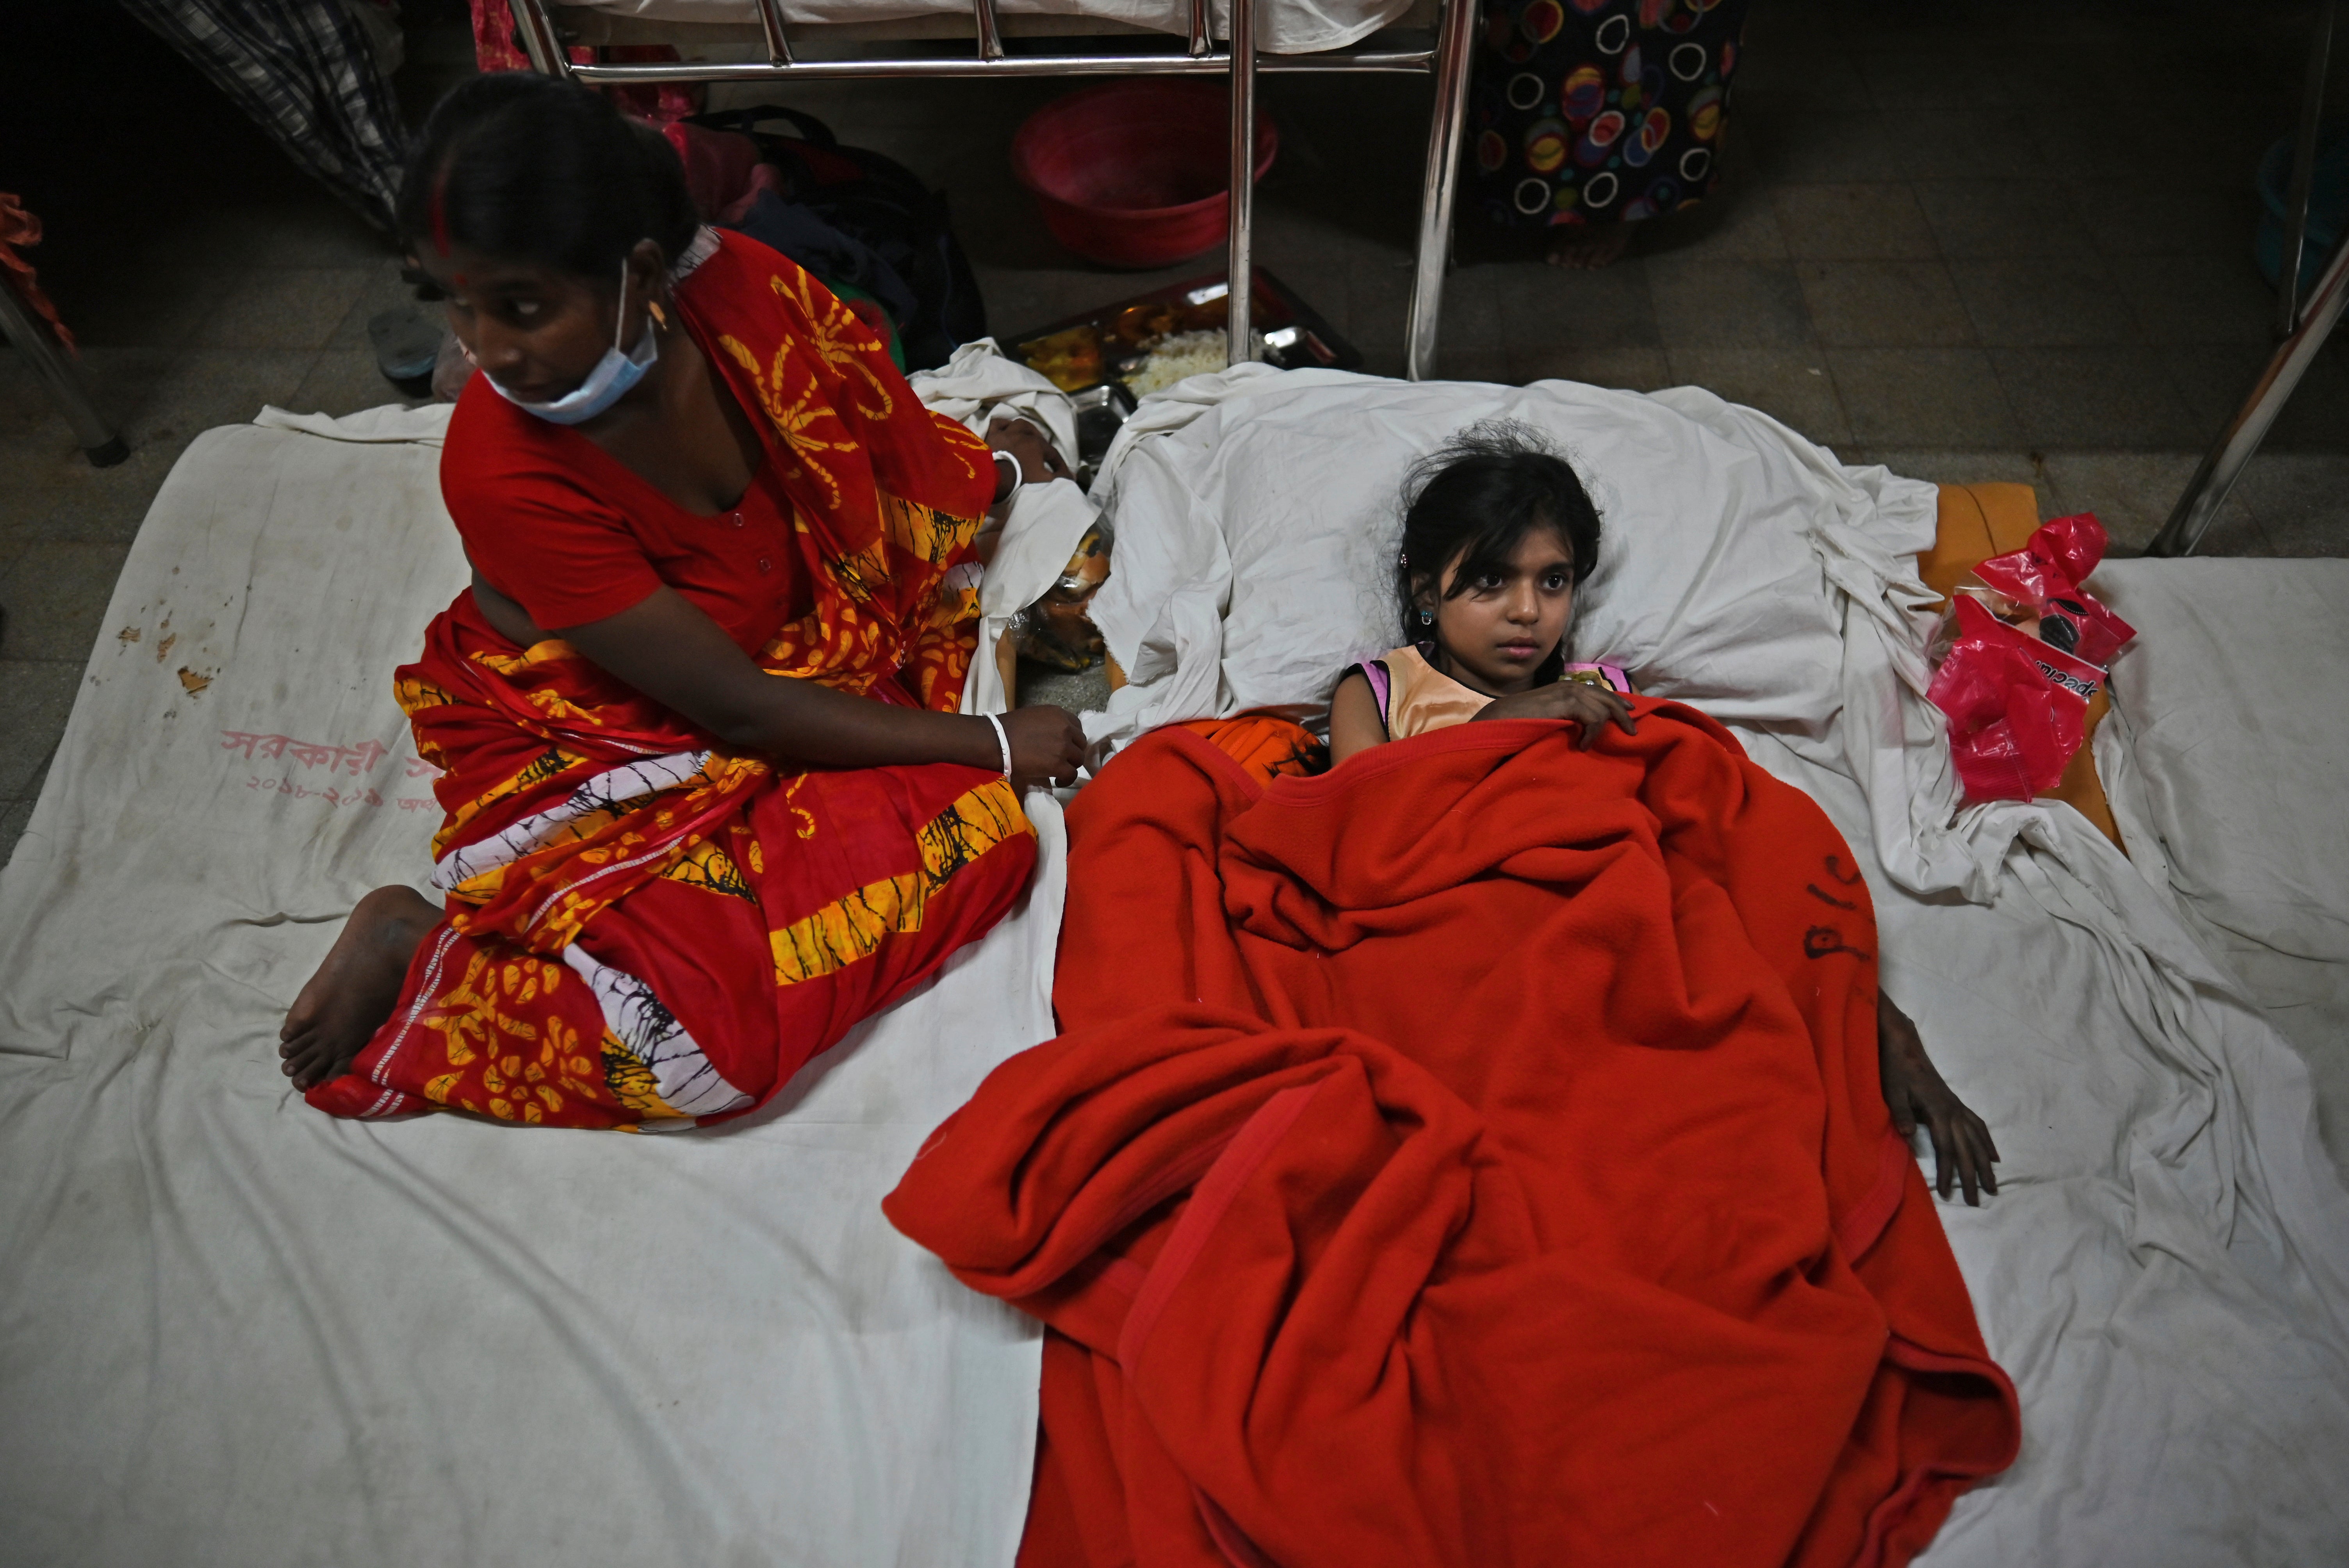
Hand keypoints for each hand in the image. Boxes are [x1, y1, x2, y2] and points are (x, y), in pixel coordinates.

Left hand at [987, 414, 1070, 494]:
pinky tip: (1006, 427)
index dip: (1059, 464)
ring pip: (1019, 425)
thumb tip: (1072, 477)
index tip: (1062, 473)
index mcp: (1037, 445)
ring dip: (1025, 429)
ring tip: (1027, 436)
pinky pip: (997, 424)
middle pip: (1036, 436)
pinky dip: (1003, 424)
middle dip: (1042, 444)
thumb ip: (1059, 478)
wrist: (994, 478)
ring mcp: (1007, 433)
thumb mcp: (1044, 481)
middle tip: (1042, 453)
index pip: (1052, 453)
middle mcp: (1023, 435)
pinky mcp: (992, 436)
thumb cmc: (1020, 479)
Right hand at [998, 705, 1086, 789]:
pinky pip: (1071, 774)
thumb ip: (1050, 724)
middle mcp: (1065, 728)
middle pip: (1080, 743)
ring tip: (1058, 771)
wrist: (997, 742)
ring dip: (1070, 765)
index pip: (1077, 726)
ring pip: (1078, 759)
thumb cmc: (1008, 728)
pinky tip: (1057, 781)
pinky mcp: (1058, 764)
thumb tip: (1055, 736)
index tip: (1066, 745)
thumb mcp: (1035, 717)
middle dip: (1073, 752)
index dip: (1073, 738)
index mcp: (1058, 714)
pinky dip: (1066, 779)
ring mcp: (1063, 746)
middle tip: (1062, 759)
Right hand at [1472, 681, 1637, 749]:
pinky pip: (1594, 717)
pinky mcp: (1567, 702)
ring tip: (1589, 745)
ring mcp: (1569, 691)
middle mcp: (1570, 686)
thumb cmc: (1520, 721)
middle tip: (1633, 731)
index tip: (1630, 712)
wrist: (1501, 718)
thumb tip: (1582, 726)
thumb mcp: (1549, 716)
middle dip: (1622, 713)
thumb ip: (1566, 715)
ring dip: (1602, 728)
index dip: (1616, 701)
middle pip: (1608, 696)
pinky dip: (1592, 733)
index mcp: (1566, 687)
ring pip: (1603, 708)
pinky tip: (1583, 745)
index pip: (1600, 691)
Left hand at [1877, 992, 2000, 1204]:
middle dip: (1972, 1176)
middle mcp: (1953, 1111)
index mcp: (1937, 1112)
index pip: (1946, 1149)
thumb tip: (1907, 1135)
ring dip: (1985, 1164)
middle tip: (1977, 1201)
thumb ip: (1900, 1114)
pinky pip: (1978, 1126)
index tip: (1949, 1194)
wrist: (1903, 1048)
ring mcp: (1957, 1107)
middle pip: (1967, 1149)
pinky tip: (1994, 1157)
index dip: (1948, 1172)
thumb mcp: (1892, 1092)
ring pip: (1977, 1140)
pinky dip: (1987, 1142)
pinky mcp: (1957, 1104)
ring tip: (1992, 1186)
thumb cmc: (1895, 1071)